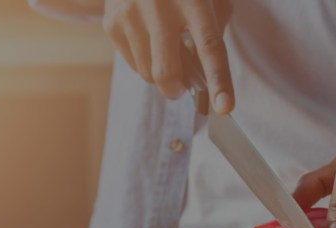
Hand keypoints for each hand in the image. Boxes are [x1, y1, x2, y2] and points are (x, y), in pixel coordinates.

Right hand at [103, 0, 233, 112]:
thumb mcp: (211, 0)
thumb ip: (215, 33)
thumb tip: (207, 77)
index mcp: (194, 2)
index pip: (210, 47)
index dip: (218, 81)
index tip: (224, 108)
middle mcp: (160, 7)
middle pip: (167, 72)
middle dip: (176, 89)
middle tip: (181, 87)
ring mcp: (131, 14)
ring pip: (148, 74)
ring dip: (161, 73)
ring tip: (165, 49)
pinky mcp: (111, 22)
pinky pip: (132, 64)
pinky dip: (144, 61)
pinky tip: (148, 38)